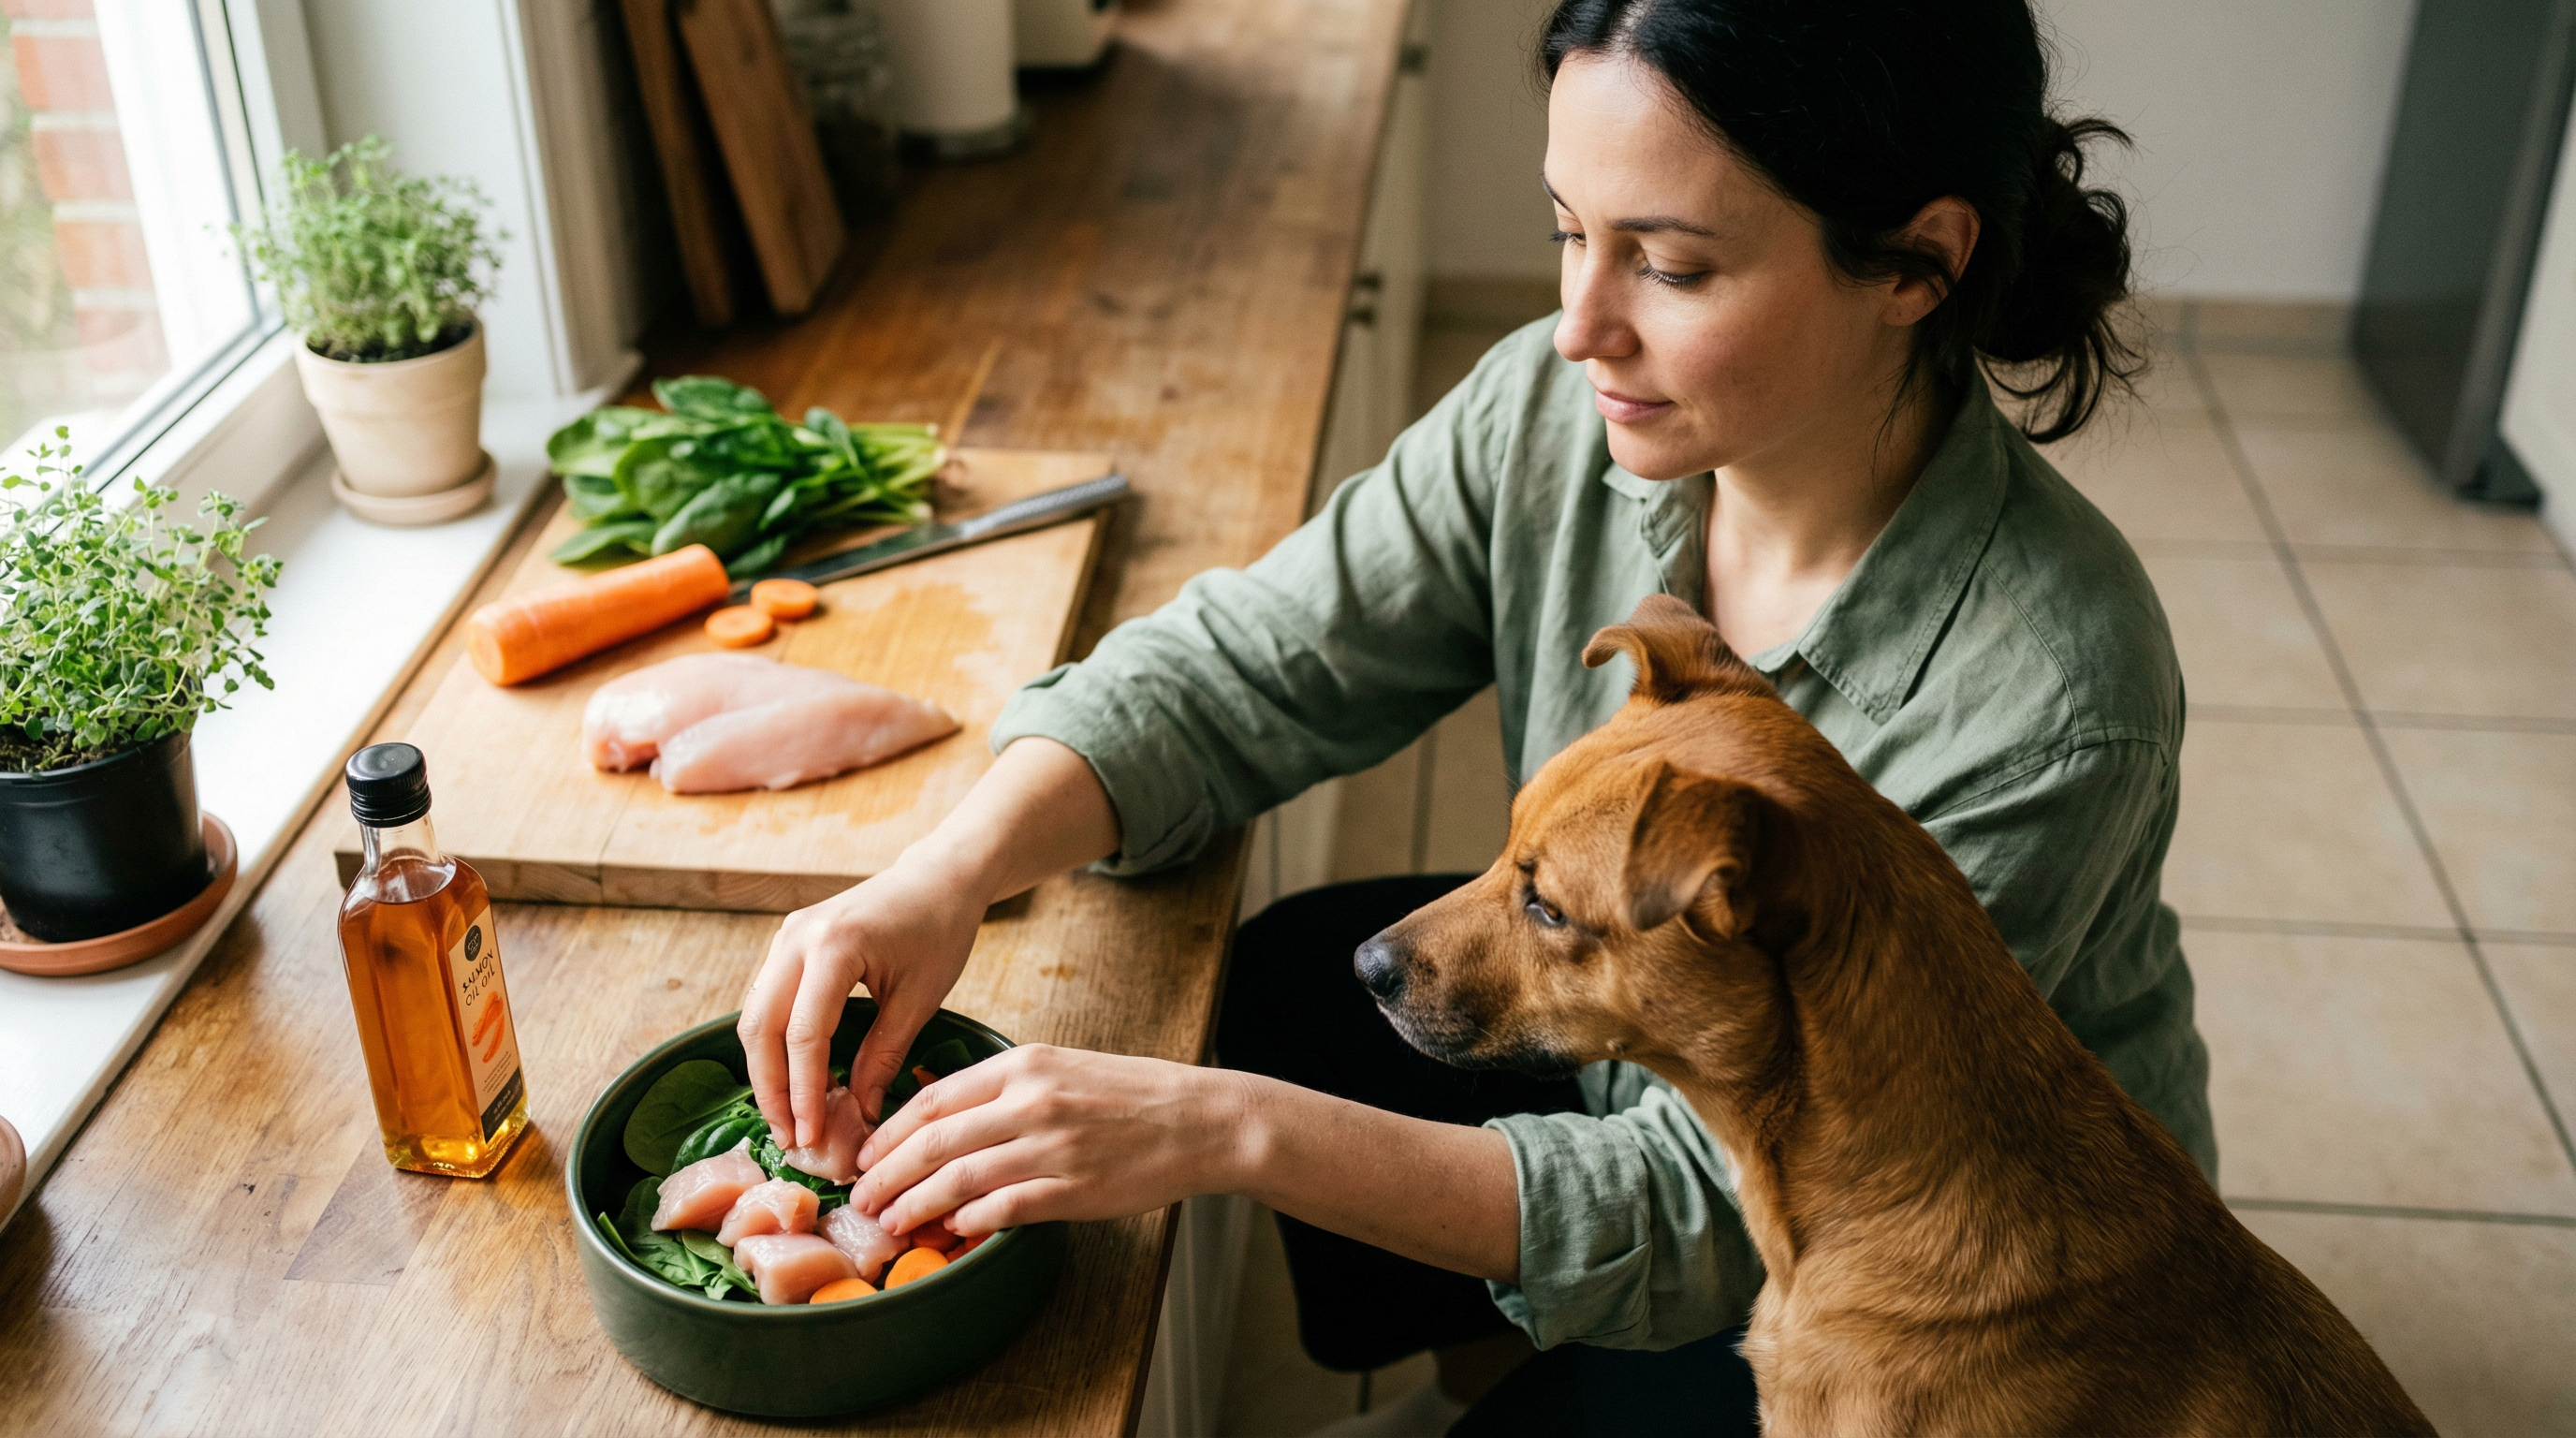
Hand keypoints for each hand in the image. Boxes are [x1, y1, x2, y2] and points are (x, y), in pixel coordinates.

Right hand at [738, 857, 984, 1148]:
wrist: (938, 877)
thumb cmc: (940, 930)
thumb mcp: (920, 998)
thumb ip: (884, 1055)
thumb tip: (857, 1114)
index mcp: (835, 946)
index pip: (803, 1033)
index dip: (802, 1091)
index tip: (809, 1135)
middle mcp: (797, 937)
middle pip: (761, 1027)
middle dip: (770, 1089)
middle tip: (788, 1137)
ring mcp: (786, 936)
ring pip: (755, 1016)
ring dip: (765, 1070)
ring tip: (786, 1119)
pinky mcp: (787, 942)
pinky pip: (767, 1000)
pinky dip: (774, 1044)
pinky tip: (792, 1079)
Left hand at [851, 1045, 1254, 1237]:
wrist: (1200, 1120)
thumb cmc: (1131, 1095)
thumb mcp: (1062, 1068)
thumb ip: (1004, 1088)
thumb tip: (942, 1120)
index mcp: (1024, 1065)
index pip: (933, 1098)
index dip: (888, 1132)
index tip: (863, 1155)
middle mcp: (1032, 1101)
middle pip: (934, 1140)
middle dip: (886, 1172)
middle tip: (859, 1197)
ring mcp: (1052, 1147)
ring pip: (959, 1178)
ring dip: (915, 1205)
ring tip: (890, 1223)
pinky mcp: (1073, 1189)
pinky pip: (1004, 1208)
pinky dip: (970, 1221)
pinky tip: (951, 1231)